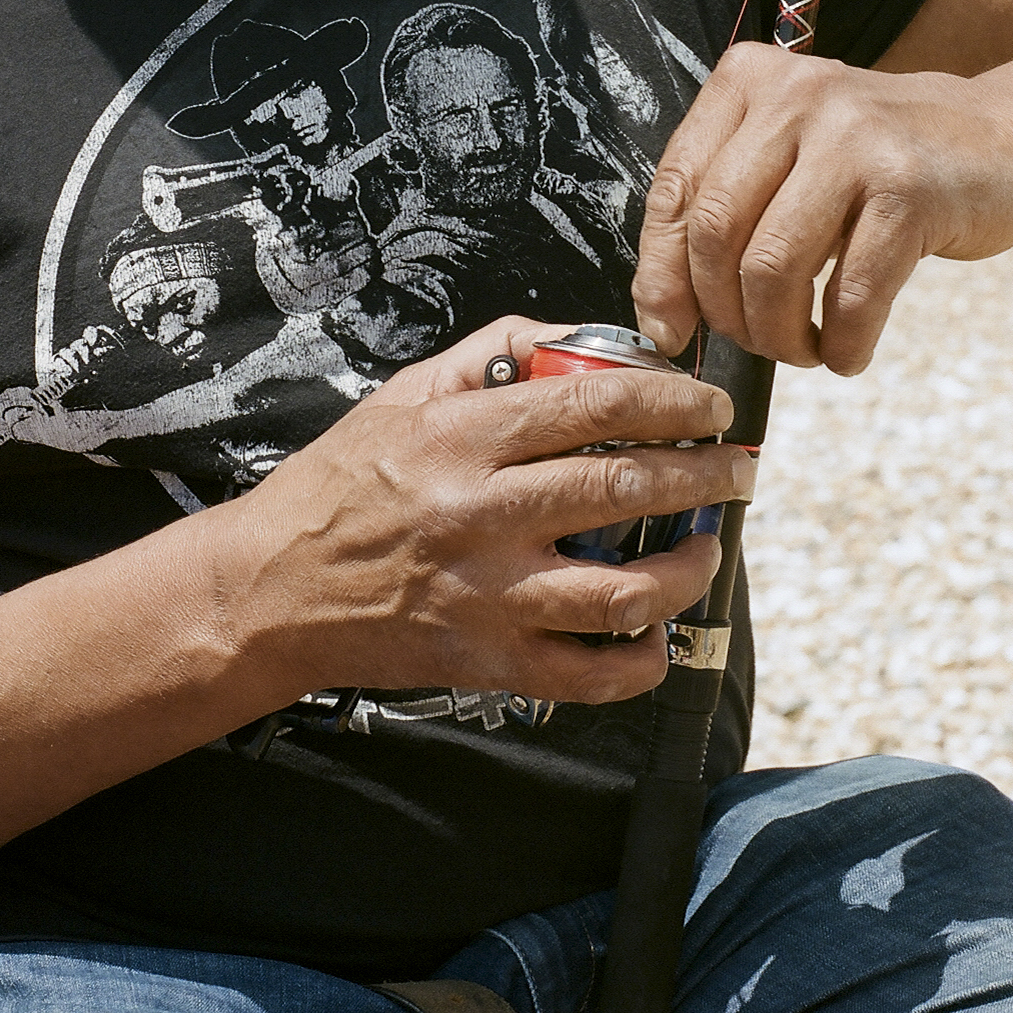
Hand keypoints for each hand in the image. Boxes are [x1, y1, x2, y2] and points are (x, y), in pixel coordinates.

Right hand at [235, 318, 751, 706]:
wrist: (273, 590)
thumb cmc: (342, 483)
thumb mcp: (405, 394)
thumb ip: (494, 355)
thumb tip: (579, 336)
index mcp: (463, 438)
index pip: (594, 403)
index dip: (671, 398)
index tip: (711, 403)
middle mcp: (481, 515)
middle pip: (624, 487)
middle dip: (704, 473)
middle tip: (739, 467)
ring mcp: (488, 596)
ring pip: (622, 590)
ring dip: (689, 568)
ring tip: (709, 548)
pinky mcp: (488, 663)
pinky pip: (589, 675)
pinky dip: (640, 658)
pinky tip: (656, 629)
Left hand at [632, 46, 1012, 373]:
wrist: (1008, 138)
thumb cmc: (884, 163)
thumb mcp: (796, 155)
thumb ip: (729, 208)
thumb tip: (661, 314)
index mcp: (751, 81)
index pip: (676, 189)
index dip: (661, 274)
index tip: (670, 329)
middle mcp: (797, 96)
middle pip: (717, 233)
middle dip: (726, 312)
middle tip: (754, 342)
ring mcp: (855, 137)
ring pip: (772, 267)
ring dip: (779, 334)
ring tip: (803, 348)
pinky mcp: (909, 187)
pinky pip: (850, 294)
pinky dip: (842, 343)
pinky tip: (848, 352)